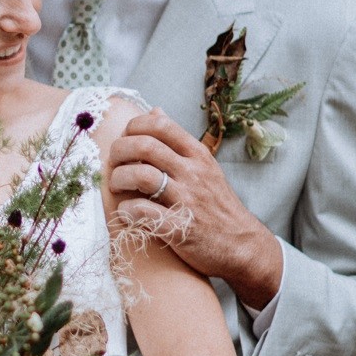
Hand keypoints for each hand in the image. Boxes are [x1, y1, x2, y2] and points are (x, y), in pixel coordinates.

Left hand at [108, 109, 282, 311]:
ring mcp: (187, 200)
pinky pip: (143, 212)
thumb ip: (177, 141)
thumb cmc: (217, 204)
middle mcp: (192, 173)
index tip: (126, 139)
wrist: (242, 244)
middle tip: (114, 163)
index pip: (160, 125)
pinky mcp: (179, 228)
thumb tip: (155, 111)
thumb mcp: (204, 166)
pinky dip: (127, 210)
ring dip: (119, 179)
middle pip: (145, 146)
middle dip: (119, 151)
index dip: (134, 128)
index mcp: (197, 154)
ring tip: (117, 186)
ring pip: (142, 176)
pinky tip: (126, 212)